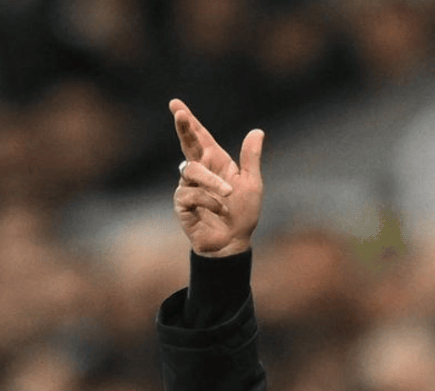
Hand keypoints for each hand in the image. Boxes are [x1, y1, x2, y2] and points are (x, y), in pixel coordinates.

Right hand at [171, 99, 264, 257]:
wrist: (233, 242)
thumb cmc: (243, 214)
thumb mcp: (252, 184)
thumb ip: (251, 158)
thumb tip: (258, 131)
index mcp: (216, 163)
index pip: (200, 138)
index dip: (189, 122)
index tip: (176, 104)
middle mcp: (200, 172)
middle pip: (187, 145)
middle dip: (183, 128)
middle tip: (179, 112)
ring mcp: (188, 187)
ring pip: (192, 171)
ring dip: (213, 182)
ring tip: (229, 194)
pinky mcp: (182, 204)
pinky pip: (191, 194)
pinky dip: (209, 201)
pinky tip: (220, 211)